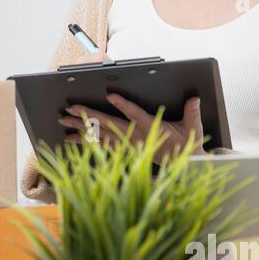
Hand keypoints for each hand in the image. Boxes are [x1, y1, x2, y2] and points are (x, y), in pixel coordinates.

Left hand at [58, 93, 204, 163]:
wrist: (181, 164)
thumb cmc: (185, 143)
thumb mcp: (192, 128)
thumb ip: (191, 113)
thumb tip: (194, 99)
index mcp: (150, 127)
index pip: (135, 114)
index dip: (123, 105)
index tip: (111, 95)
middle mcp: (134, 136)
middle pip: (107, 124)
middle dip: (88, 115)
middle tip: (71, 108)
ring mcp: (126, 143)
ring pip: (99, 134)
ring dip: (80, 127)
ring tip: (64, 121)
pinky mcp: (122, 148)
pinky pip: (99, 145)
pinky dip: (84, 141)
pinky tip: (70, 137)